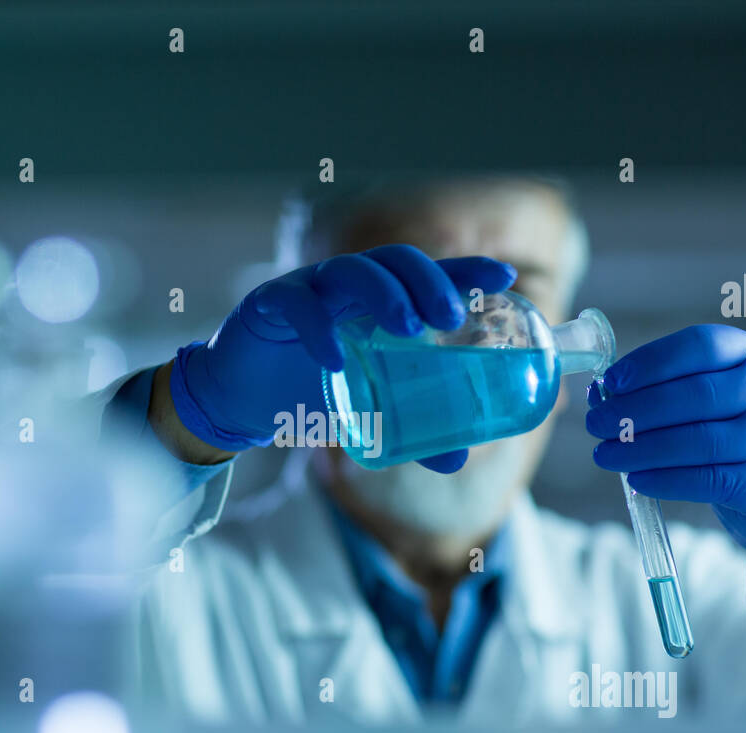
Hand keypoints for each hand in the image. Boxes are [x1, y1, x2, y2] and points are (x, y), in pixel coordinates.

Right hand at [169, 244, 516, 471]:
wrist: (240, 398)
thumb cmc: (309, 390)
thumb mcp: (367, 410)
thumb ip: (410, 430)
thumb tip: (460, 458)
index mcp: (377, 302)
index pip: (428, 274)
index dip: (466, 269)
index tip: (506, 277)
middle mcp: (349, 285)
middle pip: (395, 261)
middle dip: (429, 282)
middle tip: (452, 317)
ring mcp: (310, 288)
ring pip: (352, 271)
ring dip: (386, 295)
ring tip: (412, 328)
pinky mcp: (270, 304)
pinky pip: (297, 305)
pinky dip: (318, 330)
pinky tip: (334, 359)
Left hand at [584, 324, 745, 587]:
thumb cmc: (734, 438)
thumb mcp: (713, 404)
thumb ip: (664, 390)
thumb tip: (599, 394)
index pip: (702, 344)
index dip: (651, 362)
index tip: (610, 382)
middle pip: (697, 394)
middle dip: (636, 410)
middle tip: (595, 424)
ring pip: (700, 440)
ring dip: (642, 448)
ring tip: (605, 455)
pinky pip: (708, 479)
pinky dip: (665, 480)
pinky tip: (636, 479)